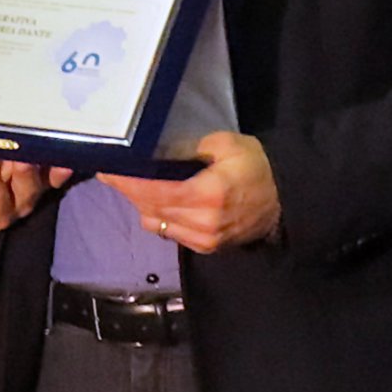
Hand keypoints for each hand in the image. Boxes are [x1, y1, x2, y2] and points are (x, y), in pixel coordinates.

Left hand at [0, 154, 70, 251]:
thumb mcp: (13, 172)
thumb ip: (24, 152)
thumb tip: (26, 116)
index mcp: (36, 188)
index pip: (52, 179)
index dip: (59, 170)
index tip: (63, 156)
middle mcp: (21, 203)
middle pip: (27, 187)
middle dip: (26, 170)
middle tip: (22, 153)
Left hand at [99, 131, 278, 253]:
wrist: (284, 198)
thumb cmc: (255, 165)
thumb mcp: (224, 144)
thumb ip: (186, 147)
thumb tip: (151, 148)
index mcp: (206, 194)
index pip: (153, 190)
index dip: (126, 181)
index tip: (107, 168)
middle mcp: (201, 222)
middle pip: (149, 207)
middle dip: (128, 190)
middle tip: (113, 171)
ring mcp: (203, 239)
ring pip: (155, 222)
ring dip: (140, 203)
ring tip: (132, 183)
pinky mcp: (205, 247)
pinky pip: (169, 233)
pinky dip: (157, 216)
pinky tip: (156, 200)